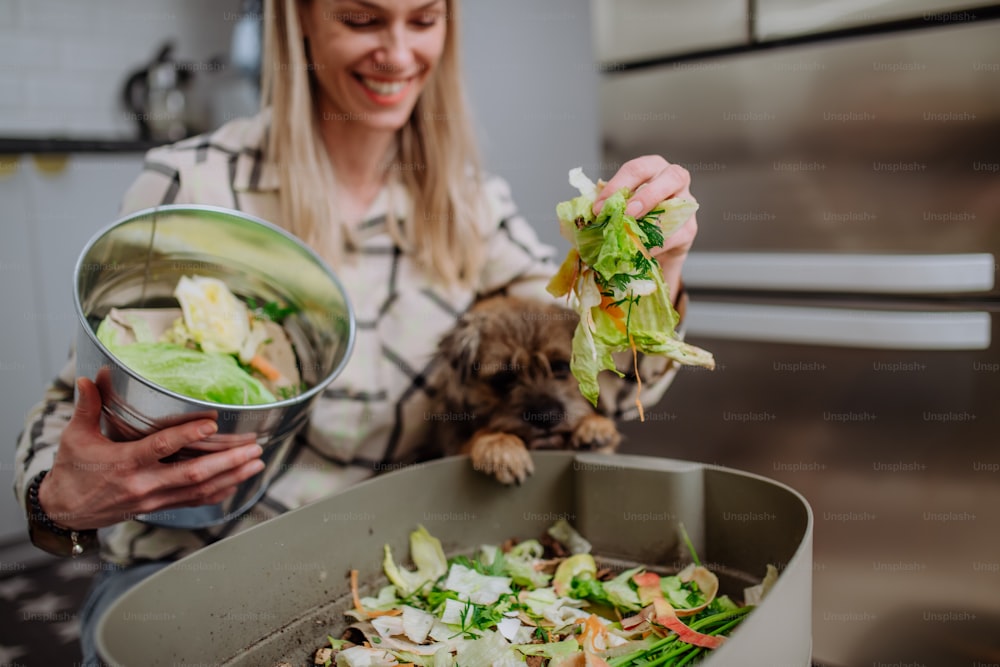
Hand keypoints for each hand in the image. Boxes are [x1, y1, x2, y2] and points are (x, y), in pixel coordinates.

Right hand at [38, 376, 264, 529]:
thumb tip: (91, 377)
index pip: (162, 448)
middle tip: (254, 447)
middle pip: (192, 474)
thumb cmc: (72, 471)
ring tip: (257, 462)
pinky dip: (219, 493)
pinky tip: (239, 482)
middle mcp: (143, 483)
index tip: (213, 424)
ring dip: (232, 476)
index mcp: (124, 462)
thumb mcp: (75, 437)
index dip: (188, 436)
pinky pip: (194, 502)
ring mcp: (154, 499)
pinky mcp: (159, 507)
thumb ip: (87, 407)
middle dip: (227, 461)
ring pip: (199, 490)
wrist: (65, 511)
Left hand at [593, 155, 697, 302]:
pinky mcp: (690, 229)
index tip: (599, 208)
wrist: (655, 246)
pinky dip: (657, 244)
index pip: (637, 169)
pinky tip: (641, 251)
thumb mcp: (620, 207)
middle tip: (626, 213)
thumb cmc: (636, 217)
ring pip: (679, 203)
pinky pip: (677, 234)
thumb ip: (608, 205)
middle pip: (671, 176)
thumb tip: (586, 215)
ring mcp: (686, 204)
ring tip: (632, 233)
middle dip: (647, 195)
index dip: (617, 186)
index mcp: (653, 168)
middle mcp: (674, 180)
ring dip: (654, 222)